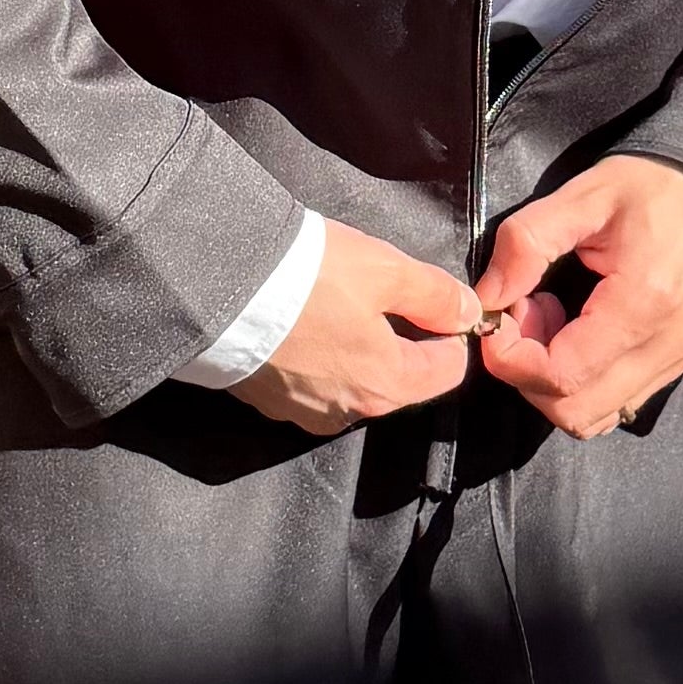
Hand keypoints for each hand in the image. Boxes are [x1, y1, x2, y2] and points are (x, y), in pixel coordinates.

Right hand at [239, 220, 483, 431]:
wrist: (214, 290)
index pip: (448, 370)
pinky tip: (302, 322)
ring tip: (335, 303)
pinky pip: (312, 383)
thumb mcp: (385, 270)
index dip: (451, 331)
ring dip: (356, 349)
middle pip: (399, 377)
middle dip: (401, 339)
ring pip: (353, 381)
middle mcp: (350, 412)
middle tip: (380, 290)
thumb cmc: (308, 277)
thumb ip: (435, 295)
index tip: (436, 299)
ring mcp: (305, 413)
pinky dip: (316, 357)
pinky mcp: (269, 402)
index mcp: (389, 386)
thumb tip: (468, 314)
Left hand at [474, 155, 682, 440]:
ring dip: (555, 380)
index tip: (502, 312)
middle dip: (528, 374)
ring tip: (555, 320)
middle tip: (528, 313)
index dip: (511, 358)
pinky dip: (582, 381)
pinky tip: (579, 329)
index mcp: (642, 303)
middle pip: (573, 412)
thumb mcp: (585, 195)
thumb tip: (487, 297)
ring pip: (594, 416)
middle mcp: (664, 347)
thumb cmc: (656, 188)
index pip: (560, 376)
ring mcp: (674, 363)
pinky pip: (616, 403)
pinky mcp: (675, 365)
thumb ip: (527, 242)